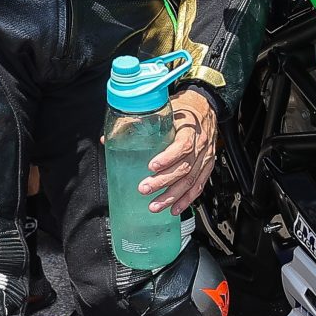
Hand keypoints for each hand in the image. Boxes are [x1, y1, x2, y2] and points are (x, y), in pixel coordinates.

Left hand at [140, 88, 217, 214]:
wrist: (206, 106)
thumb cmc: (184, 107)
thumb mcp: (164, 109)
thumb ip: (137, 123)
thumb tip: (108, 139)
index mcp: (189, 129)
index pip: (182, 146)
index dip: (168, 158)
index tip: (151, 166)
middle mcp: (200, 145)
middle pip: (184, 168)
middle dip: (163, 182)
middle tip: (144, 189)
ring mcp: (205, 157)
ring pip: (190, 181)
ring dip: (173, 196)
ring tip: (156, 205)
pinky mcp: (207, 165)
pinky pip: (198, 185)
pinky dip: (187, 199)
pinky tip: (175, 208)